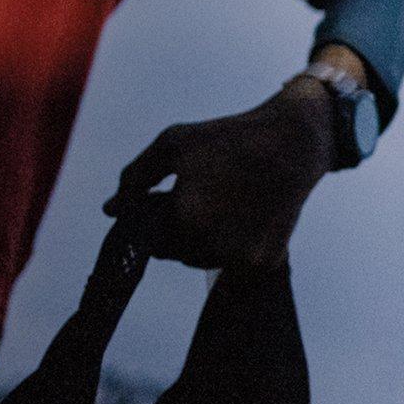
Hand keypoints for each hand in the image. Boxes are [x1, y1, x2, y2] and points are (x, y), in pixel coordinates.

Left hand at [107, 82, 331, 269]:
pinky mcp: (263, 264)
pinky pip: (231, 263)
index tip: (165, 198)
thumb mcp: (172, 145)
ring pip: (201, 259)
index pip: (149, 239)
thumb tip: (110, 210)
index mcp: (186, 219)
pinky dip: (231, 244)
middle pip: (174, 252)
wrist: (293, 143)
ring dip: (202, 238)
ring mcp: (240, 260)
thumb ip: (135, 179)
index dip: (154, 217)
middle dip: (178, 227)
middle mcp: (212, 246)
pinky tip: (243, 212)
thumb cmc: (228, 139)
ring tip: (222, 199)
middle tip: (199, 194)